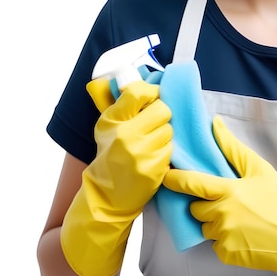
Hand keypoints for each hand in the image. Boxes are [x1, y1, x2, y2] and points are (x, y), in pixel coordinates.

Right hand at [61, 80, 172, 275]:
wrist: (106, 196)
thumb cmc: (109, 155)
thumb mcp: (107, 126)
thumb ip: (122, 104)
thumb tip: (140, 80)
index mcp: (113, 120)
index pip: (138, 92)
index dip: (150, 92)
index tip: (150, 97)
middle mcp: (126, 135)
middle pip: (162, 109)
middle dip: (160, 115)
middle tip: (152, 123)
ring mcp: (141, 153)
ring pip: (169, 129)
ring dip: (163, 134)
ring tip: (150, 143)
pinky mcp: (154, 168)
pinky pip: (170, 148)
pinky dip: (164, 151)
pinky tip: (152, 157)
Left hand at [163, 116, 276, 275]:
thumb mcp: (260, 169)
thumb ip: (233, 147)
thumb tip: (215, 124)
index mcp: (228, 191)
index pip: (192, 183)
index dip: (175, 179)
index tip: (165, 175)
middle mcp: (222, 215)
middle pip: (195, 207)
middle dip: (204, 203)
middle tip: (225, 199)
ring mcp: (223, 237)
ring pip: (204, 226)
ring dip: (214, 221)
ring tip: (238, 216)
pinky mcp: (226, 254)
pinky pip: (214, 243)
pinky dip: (223, 237)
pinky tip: (241, 231)